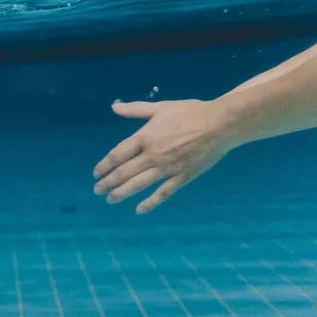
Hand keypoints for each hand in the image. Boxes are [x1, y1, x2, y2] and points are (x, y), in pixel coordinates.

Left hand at [93, 100, 234, 213]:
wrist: (220, 123)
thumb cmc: (190, 112)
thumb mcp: (160, 108)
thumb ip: (135, 109)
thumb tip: (114, 107)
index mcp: (145, 137)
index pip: (117, 154)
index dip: (104, 165)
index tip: (96, 173)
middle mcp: (153, 155)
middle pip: (124, 172)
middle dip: (108, 183)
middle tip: (97, 190)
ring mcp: (167, 168)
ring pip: (139, 185)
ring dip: (122, 193)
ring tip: (110, 199)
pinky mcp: (182, 176)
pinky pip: (163, 193)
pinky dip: (150, 202)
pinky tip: (139, 209)